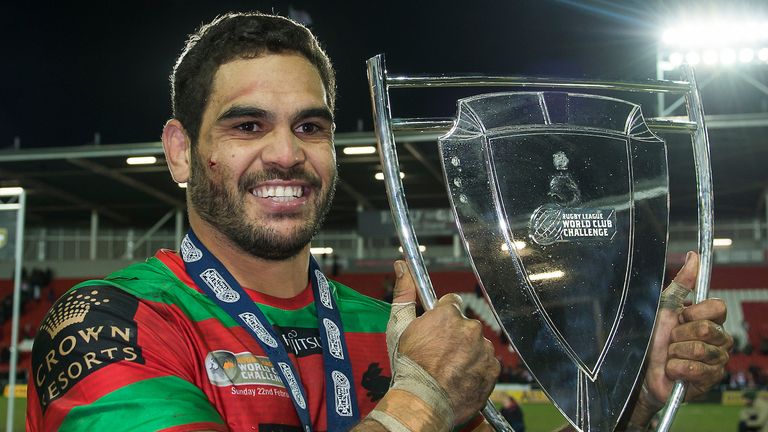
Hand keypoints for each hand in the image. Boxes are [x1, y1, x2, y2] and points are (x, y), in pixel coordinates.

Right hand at [392, 260, 499, 423]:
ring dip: (467, 353)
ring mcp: (483, 349)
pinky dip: (476, 370)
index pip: (451, 304)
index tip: (435, 331)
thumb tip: (401, 265)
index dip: (441, 317)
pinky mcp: (493, 368)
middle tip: (439, 354)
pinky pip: (486, 363)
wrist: (423, 401)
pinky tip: (460, 378)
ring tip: (449, 370)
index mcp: (448, 314)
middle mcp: (470, 328)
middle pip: (465, 325)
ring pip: (477, 344)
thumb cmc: (409, 366)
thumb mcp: (399, 327)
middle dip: (454, 336)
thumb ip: (404, 293)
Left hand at [643, 251, 732, 407]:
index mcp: (708, 319)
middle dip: (680, 334)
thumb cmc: (652, 339)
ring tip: (670, 356)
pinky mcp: (710, 378)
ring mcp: (716, 359)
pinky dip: (676, 368)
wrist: (641, 370)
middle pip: (707, 329)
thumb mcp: (663, 306)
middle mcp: (718, 338)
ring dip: (676, 352)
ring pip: (701, 349)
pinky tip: (673, 370)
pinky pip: (696, 369)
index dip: (696, 312)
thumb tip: (694, 257)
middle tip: (671, 340)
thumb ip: (682, 283)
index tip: (680, 317)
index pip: (718, 307)